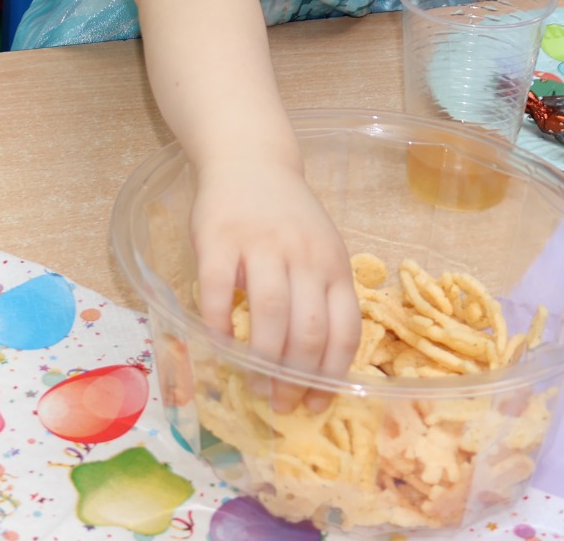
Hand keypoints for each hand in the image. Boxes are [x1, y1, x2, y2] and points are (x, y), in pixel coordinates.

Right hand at [192, 154, 359, 412]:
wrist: (249, 158)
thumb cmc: (287, 216)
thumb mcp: (320, 250)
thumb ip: (320, 296)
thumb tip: (315, 367)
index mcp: (334, 265)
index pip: (344, 331)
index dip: (333, 376)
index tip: (316, 404)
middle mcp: (304, 256)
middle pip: (308, 330)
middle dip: (296, 378)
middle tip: (281, 403)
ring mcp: (261, 245)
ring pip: (270, 313)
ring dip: (262, 360)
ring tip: (255, 384)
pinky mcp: (219, 238)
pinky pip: (219, 290)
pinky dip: (220, 324)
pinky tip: (219, 343)